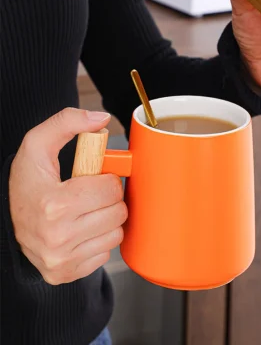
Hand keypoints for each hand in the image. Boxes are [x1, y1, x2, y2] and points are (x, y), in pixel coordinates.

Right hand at [9, 108, 126, 284]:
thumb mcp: (38, 145)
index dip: (105, 180)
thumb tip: (101, 118)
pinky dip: (99, 240)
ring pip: (116, 234)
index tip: (92, 179)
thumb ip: (66, 123)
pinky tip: (82, 231)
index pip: (110, 189)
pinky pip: (106, 253)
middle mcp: (58, 238)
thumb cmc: (29, 183)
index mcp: (53, 205)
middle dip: (109, 199)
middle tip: (92, 195)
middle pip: (118, 212)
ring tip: (87, 212)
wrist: (9, 221)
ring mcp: (62, 260)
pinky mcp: (67, 273)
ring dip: (107, 219)